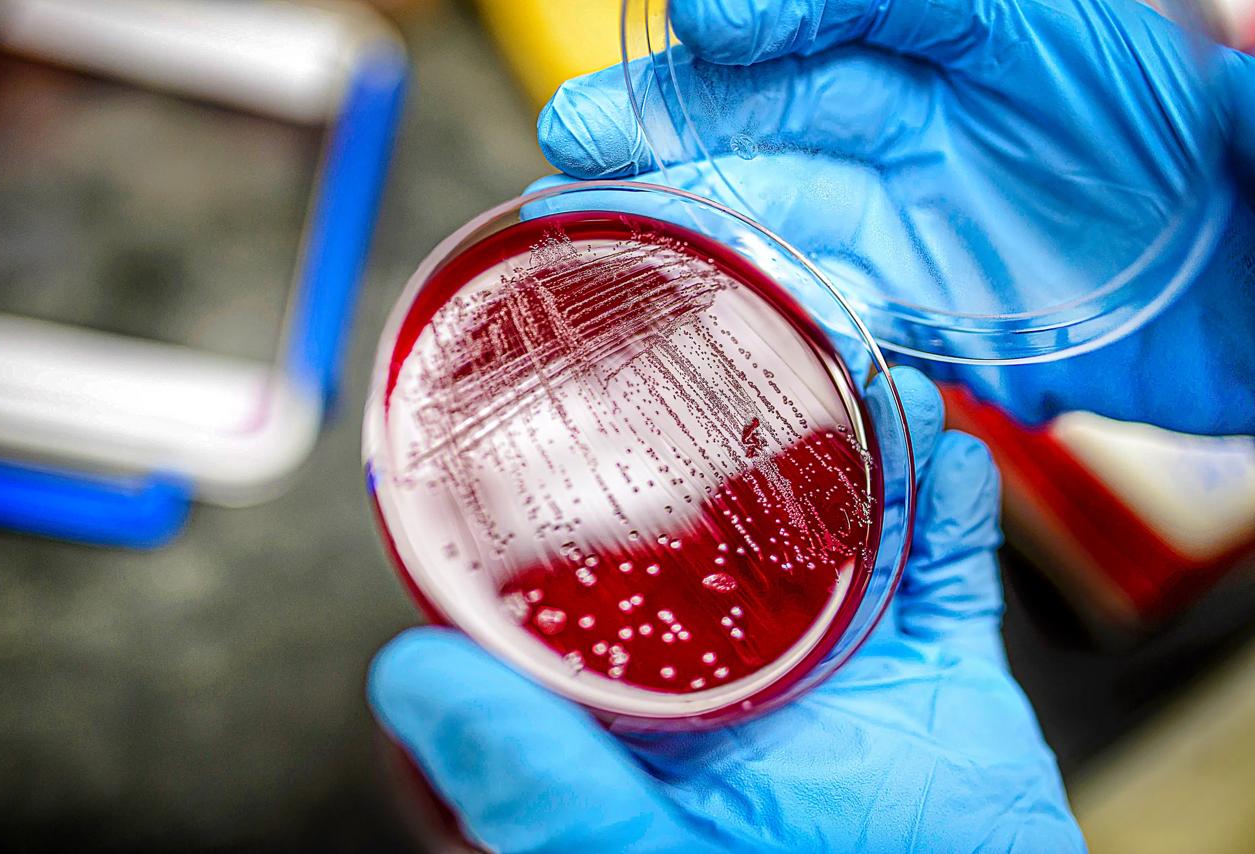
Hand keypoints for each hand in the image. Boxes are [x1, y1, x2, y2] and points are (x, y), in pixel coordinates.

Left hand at [368, 367, 1084, 852]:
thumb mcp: (625, 846)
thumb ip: (534, 775)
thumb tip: (405, 676)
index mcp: (659, 682)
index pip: (617, 551)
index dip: (609, 467)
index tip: (599, 379)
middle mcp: (746, 653)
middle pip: (744, 510)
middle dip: (757, 421)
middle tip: (750, 332)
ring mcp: (845, 654)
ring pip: (847, 516)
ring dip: (860, 437)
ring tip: (856, 367)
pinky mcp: (937, 669)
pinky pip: (948, 570)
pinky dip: (956, 505)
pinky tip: (949, 448)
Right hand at [535, 0, 1254, 434]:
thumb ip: (1242, 63)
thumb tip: (1247, 24)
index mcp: (1026, 36)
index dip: (795, 3)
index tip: (717, 21)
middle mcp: (951, 111)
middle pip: (795, 93)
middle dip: (687, 107)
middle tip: (589, 124)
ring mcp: (925, 208)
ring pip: (781, 195)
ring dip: (689, 202)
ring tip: (594, 203)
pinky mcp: (920, 299)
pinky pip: (819, 294)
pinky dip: (753, 295)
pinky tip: (687, 296)